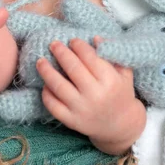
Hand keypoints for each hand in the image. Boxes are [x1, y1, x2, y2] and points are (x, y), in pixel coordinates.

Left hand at [37, 36, 145, 154]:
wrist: (120, 126)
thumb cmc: (121, 93)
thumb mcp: (124, 72)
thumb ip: (112, 54)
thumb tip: (95, 38)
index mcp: (110, 81)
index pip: (90, 58)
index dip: (79, 46)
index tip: (72, 40)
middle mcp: (95, 95)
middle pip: (73, 69)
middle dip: (61, 53)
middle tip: (53, 43)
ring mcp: (82, 109)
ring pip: (59, 87)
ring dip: (47, 71)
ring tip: (40, 61)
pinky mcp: (72, 121)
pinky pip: (53, 106)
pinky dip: (46, 94)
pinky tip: (45, 84)